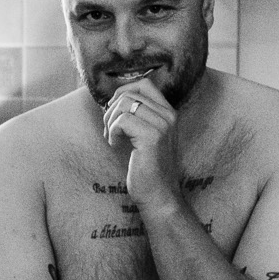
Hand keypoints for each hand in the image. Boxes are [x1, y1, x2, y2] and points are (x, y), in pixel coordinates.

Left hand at [100, 73, 179, 207]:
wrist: (158, 195)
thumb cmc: (146, 168)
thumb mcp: (141, 135)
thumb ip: (134, 116)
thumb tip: (111, 99)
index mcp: (168, 113)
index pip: (143, 84)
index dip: (122, 92)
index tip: (114, 112)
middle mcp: (168, 115)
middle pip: (130, 92)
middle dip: (111, 109)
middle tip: (110, 130)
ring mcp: (162, 125)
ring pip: (123, 104)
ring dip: (110, 121)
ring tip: (113, 139)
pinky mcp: (152, 137)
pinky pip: (121, 120)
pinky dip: (112, 132)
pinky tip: (116, 146)